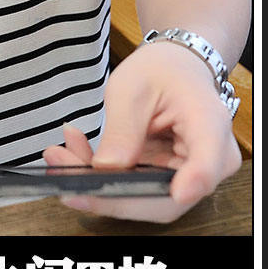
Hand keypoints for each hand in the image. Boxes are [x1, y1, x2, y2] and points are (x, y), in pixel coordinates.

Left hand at [43, 41, 240, 221]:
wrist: (174, 69)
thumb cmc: (161, 70)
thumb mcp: (133, 88)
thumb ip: (122, 130)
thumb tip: (106, 169)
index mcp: (209, 125)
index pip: (208, 164)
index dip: (193, 182)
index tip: (177, 193)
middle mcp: (208, 161)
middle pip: (165, 197)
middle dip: (108, 192)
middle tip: (61, 170)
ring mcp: (187, 176)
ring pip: (143, 200)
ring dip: (96, 184)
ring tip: (58, 155)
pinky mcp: (165, 180)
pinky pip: (133, 190)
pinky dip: (99, 176)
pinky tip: (73, 150)